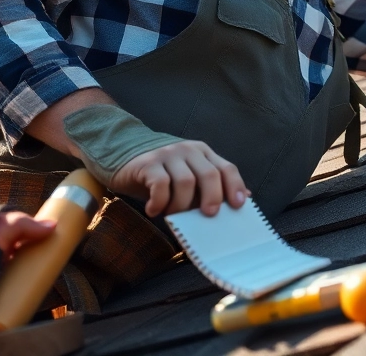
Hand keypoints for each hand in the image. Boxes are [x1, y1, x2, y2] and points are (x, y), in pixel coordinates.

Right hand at [109, 140, 248, 217]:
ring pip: (186, 181)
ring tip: (173, 215)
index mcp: (203, 153)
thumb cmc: (160, 174)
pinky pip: (160, 184)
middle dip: (212, 198)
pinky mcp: (148, 163)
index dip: (235, 186)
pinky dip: (160, 202)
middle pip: (209, 174)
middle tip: (208, 215)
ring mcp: (168, 155)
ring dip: (182, 205)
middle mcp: (188, 150)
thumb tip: (243, 198)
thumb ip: (211, 186)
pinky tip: (154, 211)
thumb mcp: (188, 177)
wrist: (121, 154)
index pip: (226, 168)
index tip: (238, 206)